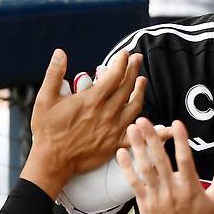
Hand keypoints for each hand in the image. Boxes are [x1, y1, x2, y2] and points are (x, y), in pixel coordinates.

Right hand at [23, 48, 146, 197]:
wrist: (52, 161)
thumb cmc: (47, 130)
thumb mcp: (45, 99)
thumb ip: (55, 74)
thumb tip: (60, 53)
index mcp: (92, 100)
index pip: (114, 75)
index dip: (122, 61)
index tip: (124, 53)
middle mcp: (107, 112)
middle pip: (127, 86)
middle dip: (133, 69)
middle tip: (137, 58)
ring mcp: (114, 128)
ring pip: (135, 105)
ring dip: (140, 90)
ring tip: (142, 80)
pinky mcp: (117, 142)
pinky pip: (139, 135)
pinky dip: (155, 131)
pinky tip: (168, 128)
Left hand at [117, 118, 213, 213]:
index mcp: (191, 187)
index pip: (186, 159)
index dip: (181, 140)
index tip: (176, 123)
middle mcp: (172, 190)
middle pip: (160, 159)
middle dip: (151, 138)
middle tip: (143, 119)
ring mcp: (157, 197)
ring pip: (145, 168)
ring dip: (137, 147)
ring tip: (131, 130)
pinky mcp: (144, 204)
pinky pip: (134, 183)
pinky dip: (127, 168)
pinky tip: (121, 153)